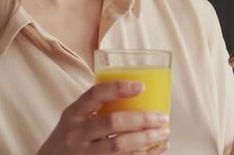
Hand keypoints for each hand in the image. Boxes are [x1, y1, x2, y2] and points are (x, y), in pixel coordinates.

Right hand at [37, 81, 169, 154]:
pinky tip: (158, 150)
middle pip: (112, 123)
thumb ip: (96, 106)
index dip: (119, 88)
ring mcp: (85, 153)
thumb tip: (135, 91)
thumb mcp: (75, 117)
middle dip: (141, 119)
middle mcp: (77, 133)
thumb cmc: (69, 136)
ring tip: (163, 133)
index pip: (95, 94)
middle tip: (161, 117)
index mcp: (74, 113)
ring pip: (118, 146)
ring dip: (145, 140)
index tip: (141, 86)